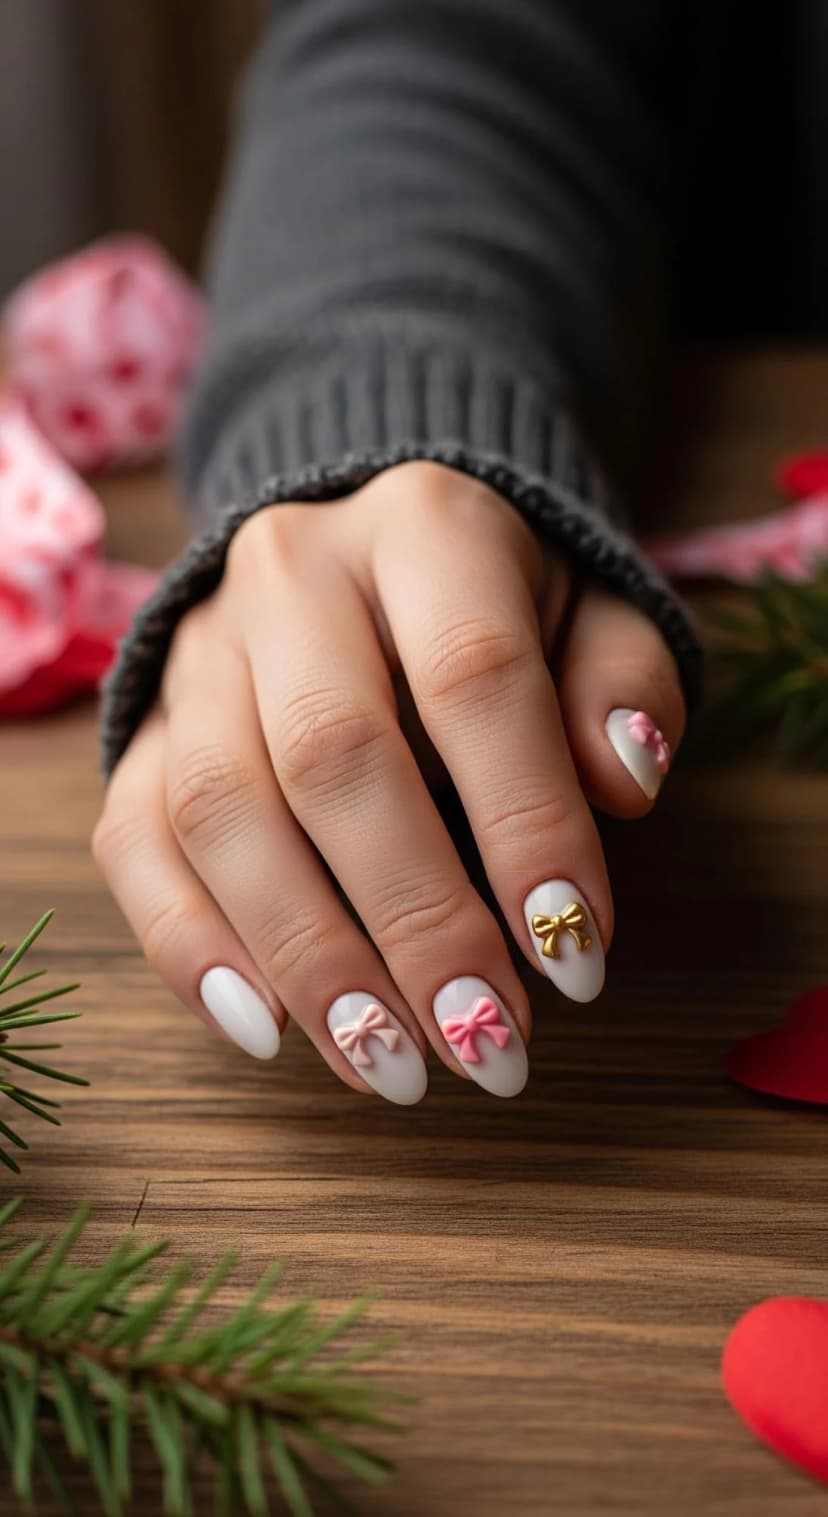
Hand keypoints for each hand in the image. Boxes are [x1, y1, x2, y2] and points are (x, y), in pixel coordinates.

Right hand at [93, 462, 684, 1100]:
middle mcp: (290, 574)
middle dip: (415, 920)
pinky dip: (191, 946)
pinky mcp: (148, 726)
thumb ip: (622, 684)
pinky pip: (137, 839)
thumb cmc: (497, 609)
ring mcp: (201, 653)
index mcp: (422, 526)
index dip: (526, 825)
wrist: (361, 557)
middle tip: (485, 1042)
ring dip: (309, 958)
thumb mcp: (592, 615)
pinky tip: (268, 1030)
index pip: (474, 678)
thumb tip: (625, 779)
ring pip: (224, 810)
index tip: (575, 953)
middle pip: (334, 756)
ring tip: (391, 1065)